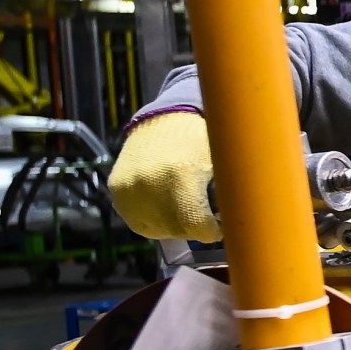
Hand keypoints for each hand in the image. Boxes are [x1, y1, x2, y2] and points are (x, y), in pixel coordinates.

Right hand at [107, 111, 220, 240]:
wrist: (163, 118)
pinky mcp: (117, 191)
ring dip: (174, 226)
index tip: (219, 226)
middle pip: (177, 231)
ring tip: (185, 209)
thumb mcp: (220, 163)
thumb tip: (233, 224)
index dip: (212, 231)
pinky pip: (138, 221)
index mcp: (181, 175)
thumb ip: (226, 194)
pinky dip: (155, 220)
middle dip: (195, 228)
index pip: (197, 227)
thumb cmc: (199, 140)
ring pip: (157, 230)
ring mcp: (129, 188)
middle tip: (204, 215)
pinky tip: (166, 207)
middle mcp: (149, 183)